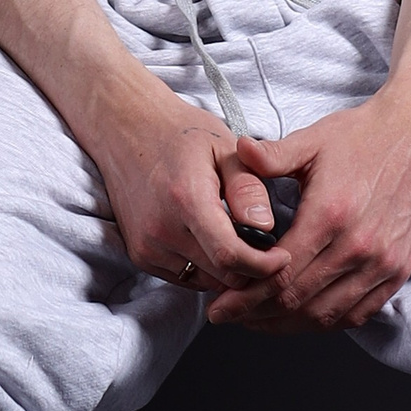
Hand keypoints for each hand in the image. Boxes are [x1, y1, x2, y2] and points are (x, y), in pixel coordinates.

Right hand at [93, 78, 296, 302]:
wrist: (127, 129)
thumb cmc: (181, 134)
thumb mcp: (225, 147)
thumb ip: (247, 188)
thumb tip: (266, 227)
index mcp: (186, 199)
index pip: (230, 255)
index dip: (264, 265)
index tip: (284, 257)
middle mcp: (161, 231)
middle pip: (221, 275)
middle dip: (251, 268)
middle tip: (267, 246)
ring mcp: (147, 247)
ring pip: (205, 282)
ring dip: (227, 269)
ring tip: (237, 235)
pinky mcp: (140, 256)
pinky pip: (185, 277)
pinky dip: (205, 266)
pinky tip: (211, 237)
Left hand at [205, 87, 410, 331]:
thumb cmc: (364, 133)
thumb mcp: (313, 139)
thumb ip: (272, 155)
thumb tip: (237, 150)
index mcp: (329, 214)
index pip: (278, 275)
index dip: (244, 298)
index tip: (220, 306)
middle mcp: (358, 246)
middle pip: (297, 302)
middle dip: (256, 316)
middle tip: (230, 316)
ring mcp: (382, 262)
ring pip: (326, 315)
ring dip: (288, 325)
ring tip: (260, 321)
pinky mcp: (399, 269)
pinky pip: (358, 313)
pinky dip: (327, 322)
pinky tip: (304, 315)